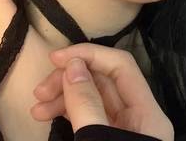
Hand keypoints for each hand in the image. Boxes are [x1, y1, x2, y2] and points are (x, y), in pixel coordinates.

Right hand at [30, 42, 173, 140]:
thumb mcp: (97, 140)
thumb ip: (86, 103)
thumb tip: (73, 64)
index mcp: (148, 114)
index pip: (121, 65)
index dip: (89, 54)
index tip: (57, 58)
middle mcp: (139, 116)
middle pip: (104, 80)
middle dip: (70, 79)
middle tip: (41, 89)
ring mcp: (123, 127)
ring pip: (93, 97)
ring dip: (64, 95)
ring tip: (37, 106)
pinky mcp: (109, 137)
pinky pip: (89, 114)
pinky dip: (68, 111)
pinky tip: (48, 113)